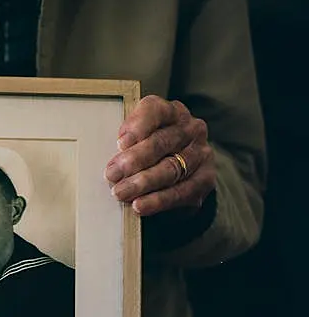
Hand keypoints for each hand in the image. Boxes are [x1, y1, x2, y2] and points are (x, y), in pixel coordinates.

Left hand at [105, 96, 215, 215]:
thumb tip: (113, 162)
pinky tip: (140, 205)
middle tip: (112, 175)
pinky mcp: (205, 179)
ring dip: (142, 183)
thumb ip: (127, 143)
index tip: (120, 143)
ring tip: (121, 193)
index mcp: (171, 112)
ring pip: (170, 168)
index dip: (137, 127)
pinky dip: (157, 200)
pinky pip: (180, 191)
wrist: (179, 176)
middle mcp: (190, 128)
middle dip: (134, 160)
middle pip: (161, 142)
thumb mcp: (136, 140)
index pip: (155, 111)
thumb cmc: (148, 153)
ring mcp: (200, 153)